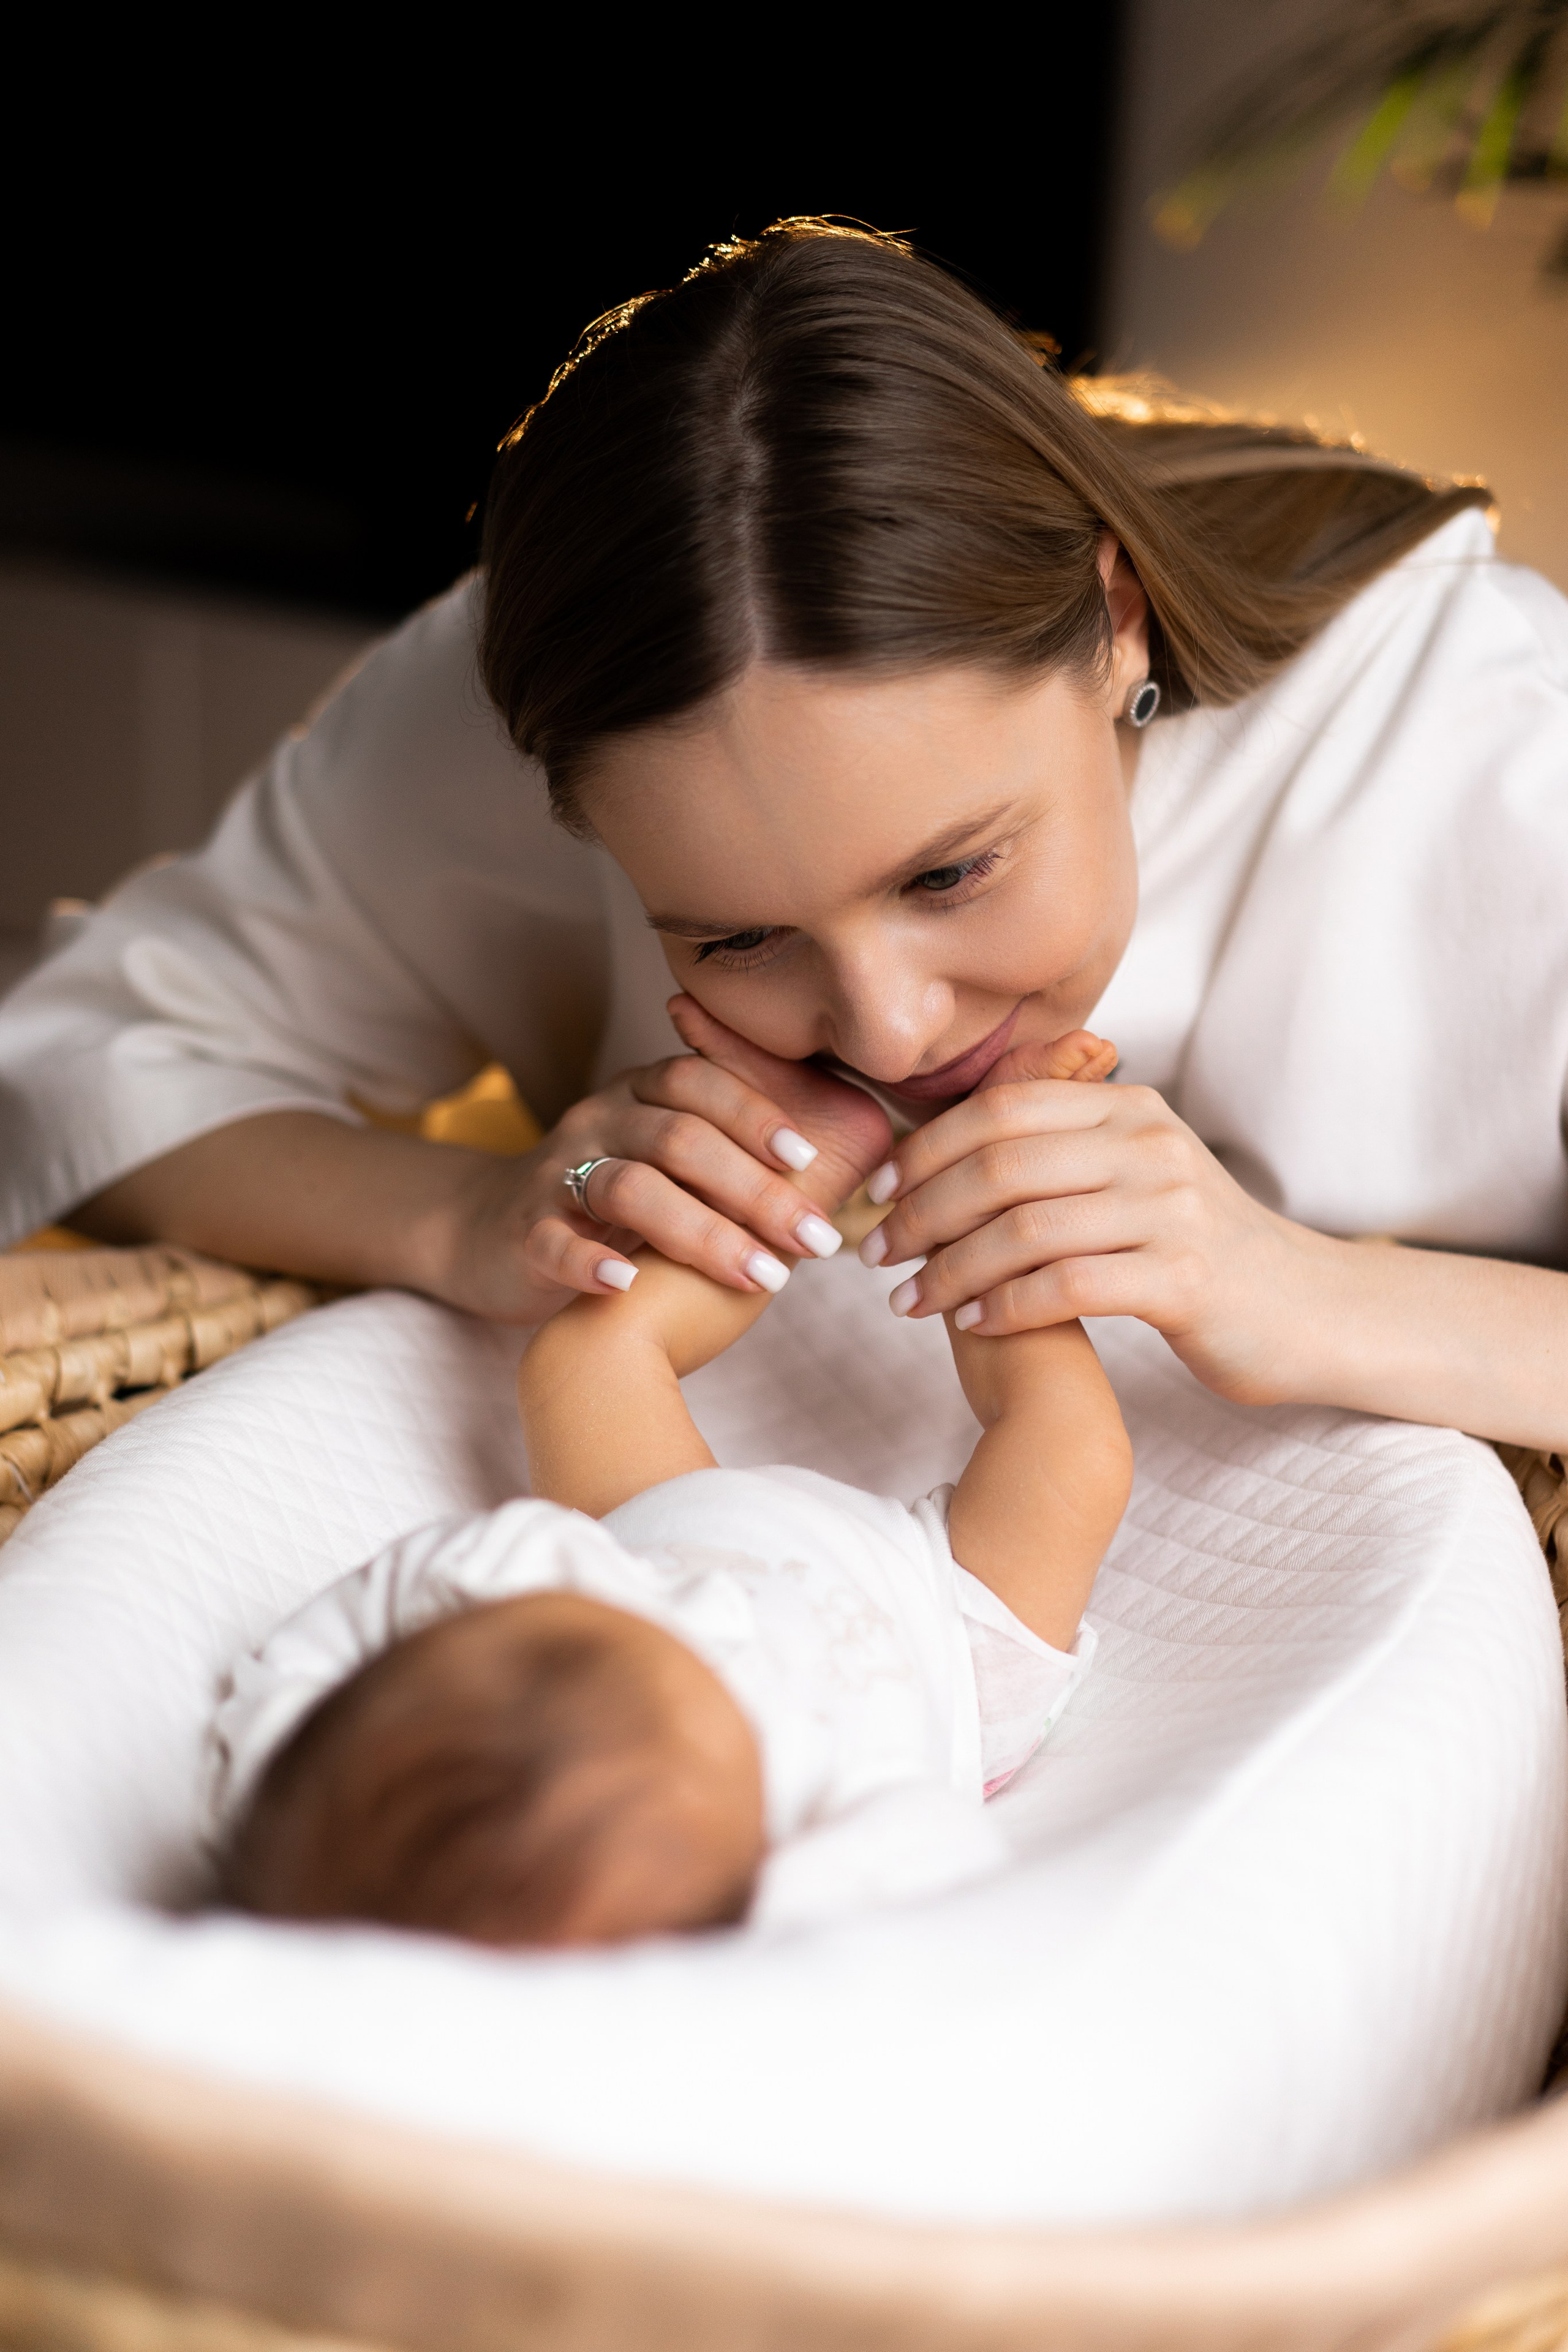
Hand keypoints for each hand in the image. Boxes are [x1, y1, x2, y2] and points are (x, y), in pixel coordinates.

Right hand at [441, 1000, 892, 1323]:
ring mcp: (555, 1176)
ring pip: (628, 1189)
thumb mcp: (666, 1158)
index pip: (698, 1083)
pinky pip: (555, 1241)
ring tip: (762, 1277)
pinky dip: (591, 1262)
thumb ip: (732, 1150)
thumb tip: (845, 1155)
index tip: (809, 1158)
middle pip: (678, 1139)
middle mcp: (596, 1123)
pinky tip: (628, 1285)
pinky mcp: (524, 1234)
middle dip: (756, 1190)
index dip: (754, 1113)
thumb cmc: (609, 1201)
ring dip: (702, 1233)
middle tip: (816, 1239)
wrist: (489, 1233)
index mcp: (637, 1096)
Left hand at [859, 1036, 1329, 1406]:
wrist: (1307, 1309)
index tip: (878, 1189)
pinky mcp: (1183, 1279)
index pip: (1001, 1110)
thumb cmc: (1197, 1250)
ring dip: (949, 1268)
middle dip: (921, 1211)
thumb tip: (950, 1150)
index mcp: (1128, 1109)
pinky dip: (1006, 1306)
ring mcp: (1171, 1210)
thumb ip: (1062, 1153)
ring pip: (1024, 1229)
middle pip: (1001, 1166)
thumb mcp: (1136, 1174)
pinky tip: (970, 1326)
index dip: (925, 1147)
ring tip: (907, 1301)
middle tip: (874, 1252)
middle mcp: (1149, 1145)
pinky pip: (1067, 1286)